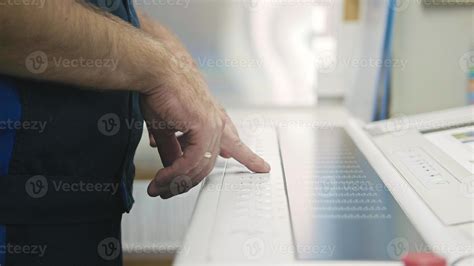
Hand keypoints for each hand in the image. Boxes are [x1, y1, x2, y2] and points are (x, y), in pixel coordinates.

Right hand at [142, 73, 269, 198]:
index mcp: (213, 121)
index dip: (248, 157)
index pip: (235, 144)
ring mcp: (214, 126)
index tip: (262, 167)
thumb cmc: (162, 92)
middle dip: (185, 182)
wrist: (158, 72)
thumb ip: (172, 147)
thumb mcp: (167, 126)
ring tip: (159, 187)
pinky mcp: (205, 127)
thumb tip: (170, 165)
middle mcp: (217, 124)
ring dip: (176, 181)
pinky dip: (175, 172)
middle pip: (208, 165)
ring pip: (200, 167)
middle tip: (165, 190)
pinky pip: (192, 161)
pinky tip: (164, 178)